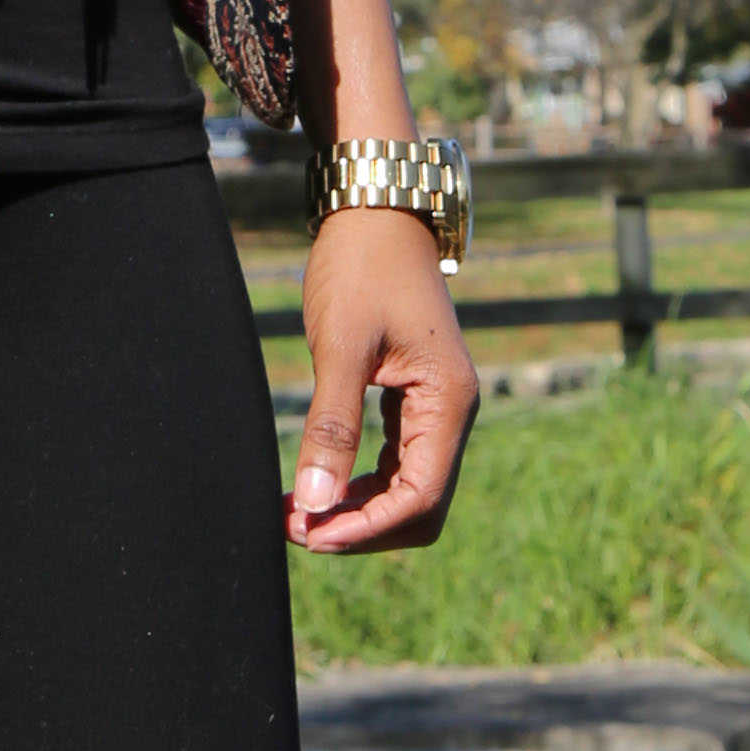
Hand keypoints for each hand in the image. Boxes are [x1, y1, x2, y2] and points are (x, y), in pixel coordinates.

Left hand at [288, 213, 478, 554]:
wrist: (376, 215)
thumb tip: (316, 502)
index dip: (367, 528)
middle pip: (420, 506)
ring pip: (407, 489)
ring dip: (357, 510)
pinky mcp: (412, 402)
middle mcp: (451, 413)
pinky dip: (359, 485)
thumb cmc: (361, 269)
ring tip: (299, 514)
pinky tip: (317, 485)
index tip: (313, 534)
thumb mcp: (341, 346)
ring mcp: (435, 409)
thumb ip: (331, 426)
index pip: (420, 498)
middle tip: (298, 529)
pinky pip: (395, 464)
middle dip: (362, 526)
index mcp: (447, 402)